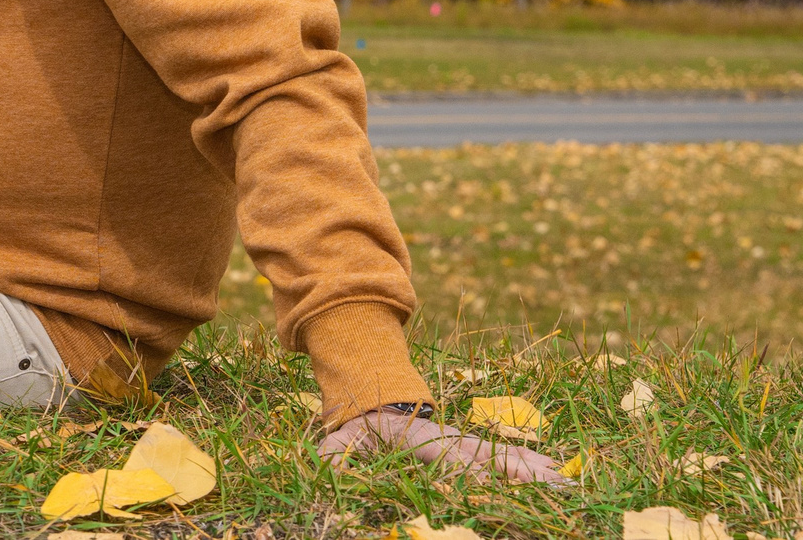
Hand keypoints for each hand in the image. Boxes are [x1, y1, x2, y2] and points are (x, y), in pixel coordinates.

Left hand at [319, 406, 572, 484]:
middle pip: (492, 459)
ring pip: (509, 457)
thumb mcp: (344, 438)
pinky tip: (563, 474)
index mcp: (426, 442)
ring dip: (539, 470)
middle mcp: (454, 441)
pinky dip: (538, 463)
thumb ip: (334, 451)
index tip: (492, 486)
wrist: (379, 401)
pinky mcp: (477, 446)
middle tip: (556, 487)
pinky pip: (512, 454)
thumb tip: (320, 459)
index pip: (454, 460)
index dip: (472, 473)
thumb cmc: (362, 428)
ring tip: (569, 483)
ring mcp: (468, 442)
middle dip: (523, 473)